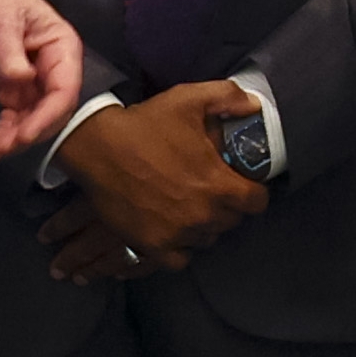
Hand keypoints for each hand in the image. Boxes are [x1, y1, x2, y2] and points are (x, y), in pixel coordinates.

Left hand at [0, 0, 82, 165]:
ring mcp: (37, 86)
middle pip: (49, 114)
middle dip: (25, 134)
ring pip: (31, 123)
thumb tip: (20, 79)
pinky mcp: (18, 93)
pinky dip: (2, 135)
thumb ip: (10, 49)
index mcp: (62, 51)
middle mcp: (55, 73)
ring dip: (10, 142)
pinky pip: (15, 120)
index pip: (64, 91)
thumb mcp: (3, 18)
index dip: (46, 117)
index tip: (24, 135)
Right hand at [42, 80, 268, 278]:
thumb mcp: (188, 99)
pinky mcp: (153, 246)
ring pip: (207, 238)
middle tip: (212, 190)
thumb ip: (228, 97)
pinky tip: (174, 231)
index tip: (243, 185)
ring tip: (191, 208)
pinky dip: (181, 247)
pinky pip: (181, 259)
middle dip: (226, 206)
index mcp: (219, 183)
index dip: (253, 192)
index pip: (257, 202)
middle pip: (232, 220)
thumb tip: (254, 106)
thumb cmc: (145, 124)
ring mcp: (178, 234)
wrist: (98, 148)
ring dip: (203, 225)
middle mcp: (203, 214)